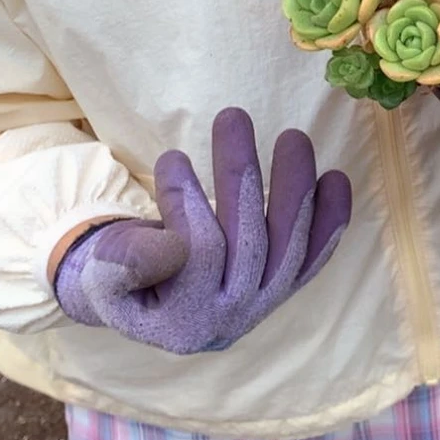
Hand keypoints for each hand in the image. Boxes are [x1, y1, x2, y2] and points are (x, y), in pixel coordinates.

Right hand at [54, 108, 351, 353]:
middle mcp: (232, 319)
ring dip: (293, 183)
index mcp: (181, 322)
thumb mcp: (104, 273)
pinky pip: (316, 253)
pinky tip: (336, 177)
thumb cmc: (122, 276)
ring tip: (291, 135)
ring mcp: (265, 303)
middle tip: (233, 116)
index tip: (172, 157)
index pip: (196, 254)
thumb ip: (128, 262)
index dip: (185, 201)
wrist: (148, 303)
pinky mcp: (286, 286)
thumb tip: (170, 247)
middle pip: (249, 240)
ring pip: (289, 241)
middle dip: (240, 173)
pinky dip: (330, 216)